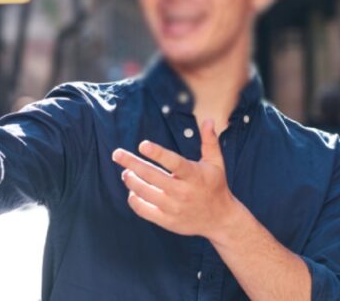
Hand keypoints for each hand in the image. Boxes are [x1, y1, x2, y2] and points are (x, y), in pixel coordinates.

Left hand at [112, 120, 239, 239]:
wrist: (222, 220)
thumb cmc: (215, 186)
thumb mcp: (216, 163)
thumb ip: (209, 141)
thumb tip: (209, 119)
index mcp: (195, 175)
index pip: (174, 162)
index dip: (158, 153)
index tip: (142, 145)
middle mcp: (184, 192)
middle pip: (152, 176)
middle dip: (131, 163)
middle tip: (117, 154)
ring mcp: (175, 208)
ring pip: (144, 192)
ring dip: (131, 180)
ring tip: (126, 172)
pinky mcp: (168, 221)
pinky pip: (143, 209)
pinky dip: (134, 199)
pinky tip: (133, 190)